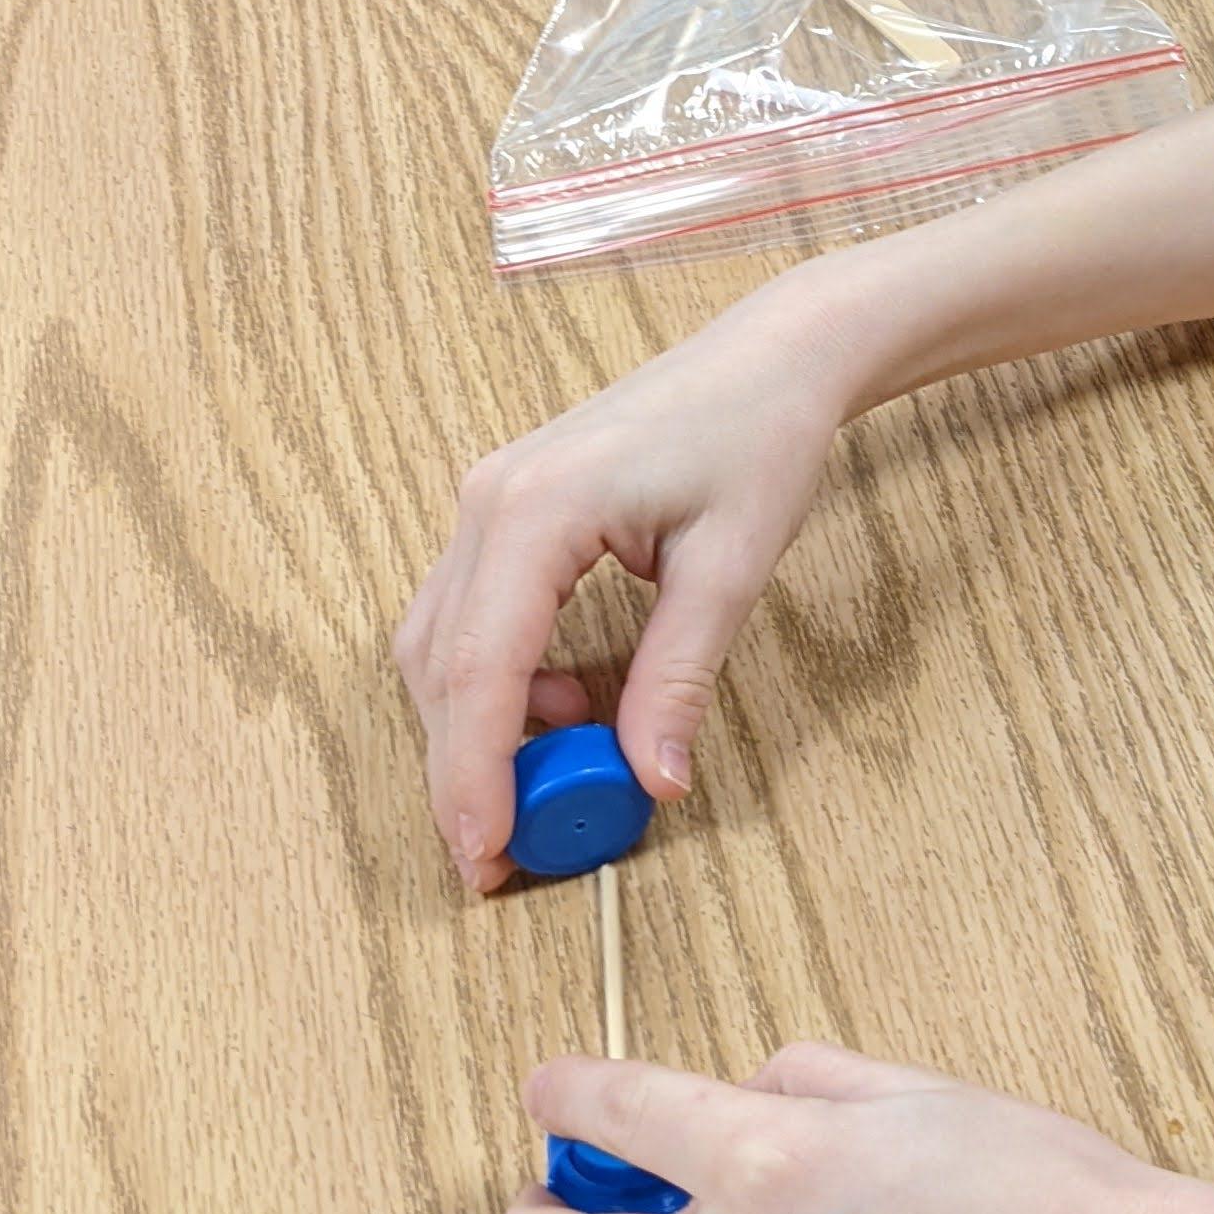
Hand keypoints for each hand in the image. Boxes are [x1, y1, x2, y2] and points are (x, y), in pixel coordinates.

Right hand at [395, 285, 848, 883]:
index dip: (473, 774)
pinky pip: (473, 617)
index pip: (480, 669)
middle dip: (465, 770)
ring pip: (444, 647)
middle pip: (442, 668)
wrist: (770, 357)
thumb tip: (655, 782)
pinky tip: (572, 706)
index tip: (486, 854)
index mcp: (537, 510)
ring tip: (564, 777)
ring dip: (483, 726)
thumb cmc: (759, 440)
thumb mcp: (729, 570)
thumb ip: (678, 679)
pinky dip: (505, 680)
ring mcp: (487, 501)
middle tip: (505, 856)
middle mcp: (488, 501)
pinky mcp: (505, 511)